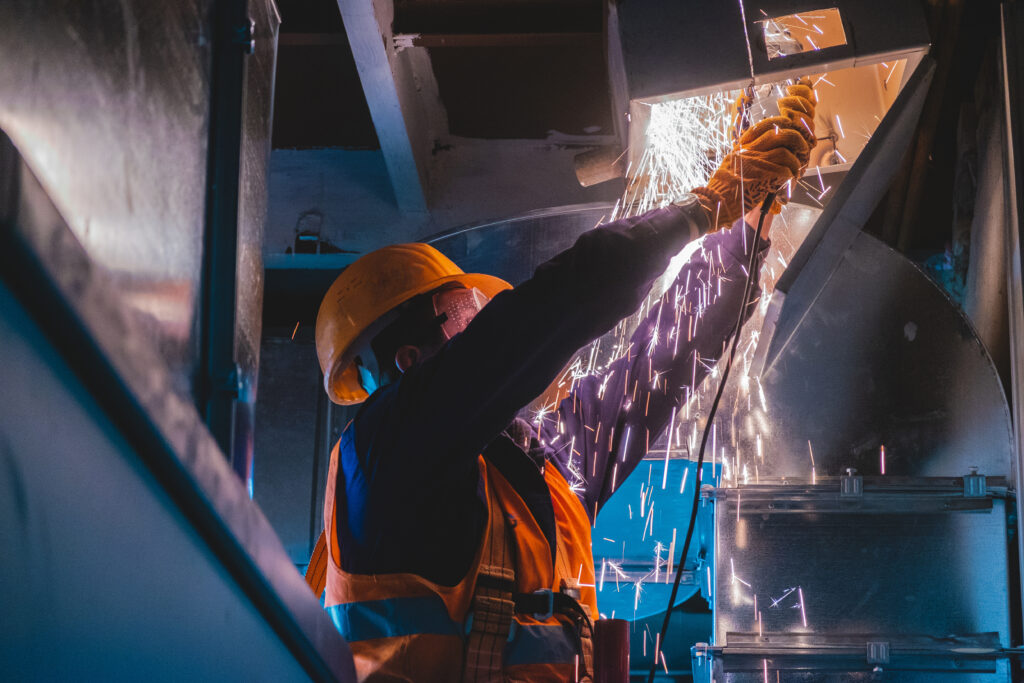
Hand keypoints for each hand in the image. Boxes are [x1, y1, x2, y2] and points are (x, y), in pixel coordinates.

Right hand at [693, 79, 816, 228]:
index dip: (782, 125)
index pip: (765, 125)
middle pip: (780, 132)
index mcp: (741, 147)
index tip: (790, 130)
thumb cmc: (721, 190)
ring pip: (786, 151)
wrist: (714, 204)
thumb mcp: (730, 166)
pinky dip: (791, 177)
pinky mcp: (763, 177)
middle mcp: (749, 151)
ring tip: (796, 171)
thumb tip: (763, 156)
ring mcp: (756, 163)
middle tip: (803, 148)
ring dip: (796, 162)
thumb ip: (745, 158)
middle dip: (797, 139)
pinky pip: (785, 171)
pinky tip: (788, 183)